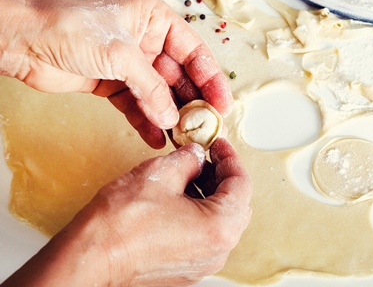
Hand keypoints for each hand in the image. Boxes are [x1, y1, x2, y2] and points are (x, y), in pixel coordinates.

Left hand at [0, 0, 232, 147]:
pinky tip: (157, 139)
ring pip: (159, 94)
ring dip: (169, 116)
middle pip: (179, 75)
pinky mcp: (113, 84)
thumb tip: (172, 118)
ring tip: (182, 139)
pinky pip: (137, 105)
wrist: (24, 41)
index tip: (222, 103)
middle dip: (190, 102)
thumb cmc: (70, 29)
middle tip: (204, 127)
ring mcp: (130, 63)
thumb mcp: (121, 55)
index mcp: (155, 19)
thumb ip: (151, 88)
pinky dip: (146, 122)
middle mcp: (147, 40)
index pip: (194, 51)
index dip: (210, 78)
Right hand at [1, 140, 252, 286]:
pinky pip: (204, 236)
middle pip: (236, 204)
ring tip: (187, 174)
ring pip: (220, 221)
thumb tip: (196, 155)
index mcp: (220, 226)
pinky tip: (178, 198)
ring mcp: (202, 263)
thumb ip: (188, 159)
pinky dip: (198, 214)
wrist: (89, 258)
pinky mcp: (186, 269)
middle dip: (221, 176)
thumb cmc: (121, 223)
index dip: (230, 157)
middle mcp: (218, 250)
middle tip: (204, 157)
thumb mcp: (160, 173)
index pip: (241, 183)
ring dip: (209, 195)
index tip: (218, 145)